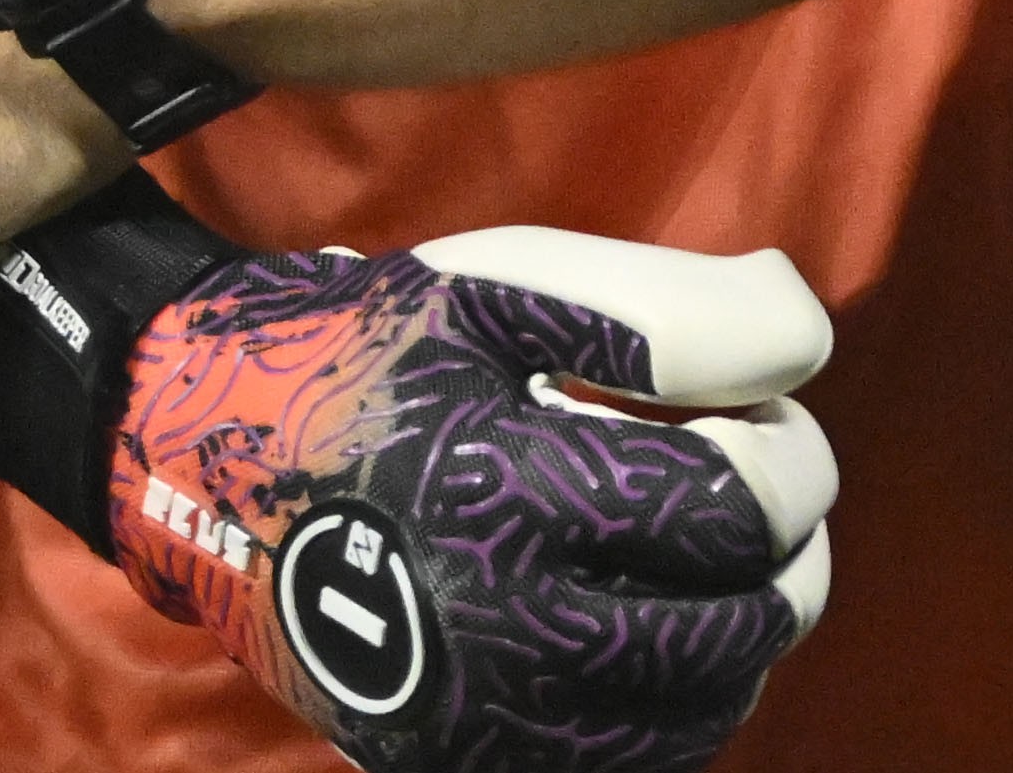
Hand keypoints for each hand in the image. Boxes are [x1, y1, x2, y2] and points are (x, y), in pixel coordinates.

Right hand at [77, 226, 837, 769]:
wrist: (203, 463)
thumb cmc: (368, 355)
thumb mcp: (501, 287)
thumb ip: (667, 311)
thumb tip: (808, 339)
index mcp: (502, 496)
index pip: (736, 510)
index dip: (788, 453)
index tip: (761, 409)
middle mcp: (493, 636)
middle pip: (740, 624)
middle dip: (782, 543)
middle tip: (749, 477)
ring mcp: (477, 723)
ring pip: (701, 709)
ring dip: (738, 623)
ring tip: (699, 547)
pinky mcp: (456, 766)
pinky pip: (632, 760)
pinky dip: (675, 698)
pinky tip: (649, 619)